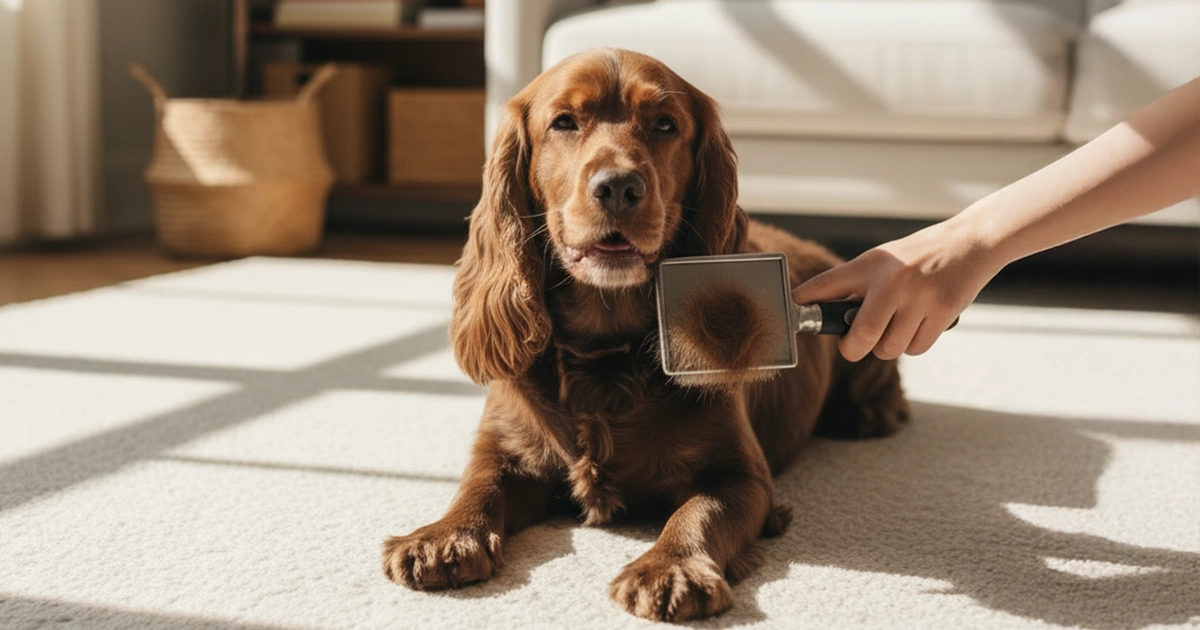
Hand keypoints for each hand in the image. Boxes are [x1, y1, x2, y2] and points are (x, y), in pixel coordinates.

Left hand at [791, 220, 998, 361]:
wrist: (971, 242)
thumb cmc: (920, 255)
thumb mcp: (884, 260)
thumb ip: (857, 285)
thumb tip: (826, 314)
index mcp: (871, 263)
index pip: (827, 284)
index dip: (805, 302)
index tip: (792, 310)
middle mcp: (892, 280)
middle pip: (862, 337)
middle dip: (853, 349)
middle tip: (854, 344)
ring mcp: (919, 297)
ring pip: (890, 348)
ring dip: (889, 346)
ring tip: (897, 325)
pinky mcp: (943, 311)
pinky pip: (916, 348)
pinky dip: (913, 344)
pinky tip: (918, 325)